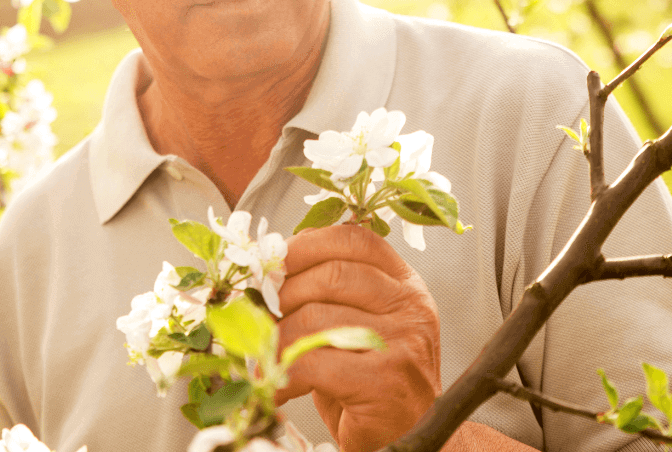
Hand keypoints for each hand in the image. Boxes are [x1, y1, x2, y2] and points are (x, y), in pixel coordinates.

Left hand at [275, 223, 441, 451]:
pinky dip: (284, 374)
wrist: (409, 436)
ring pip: (315, 317)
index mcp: (405, 283)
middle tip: (261, 317)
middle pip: (331, 275)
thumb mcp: (360, 323)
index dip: (307, 244)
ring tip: (265, 358)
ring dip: (277, 339)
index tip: (274, 262)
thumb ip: (330, 293)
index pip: (355, 239)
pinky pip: (314, 361)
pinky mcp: (385, 381)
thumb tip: (269, 275)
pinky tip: (279, 389)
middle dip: (284, 294)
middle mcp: (410, 306)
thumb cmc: (371, 379)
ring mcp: (403, 342)